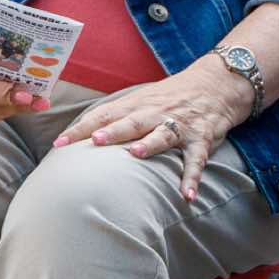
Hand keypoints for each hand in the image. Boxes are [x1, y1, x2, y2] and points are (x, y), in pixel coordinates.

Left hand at [53, 59, 251, 200]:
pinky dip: (193, 177)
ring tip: (137, 154)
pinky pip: (197, 159)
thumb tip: (74, 137)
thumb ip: (114, 116)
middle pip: (132, 122)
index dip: (82, 128)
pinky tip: (187, 195)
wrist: (218, 83)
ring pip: (164, 133)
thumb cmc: (170, 97)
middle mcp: (157, 113)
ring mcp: (181, 125)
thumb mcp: (141, 99)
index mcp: (137, 104)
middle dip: (114, 131)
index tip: (59, 144)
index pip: (105, 114)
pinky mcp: (202, 138)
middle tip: (96, 141)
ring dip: (151, 144)